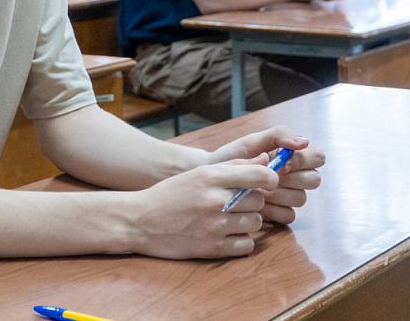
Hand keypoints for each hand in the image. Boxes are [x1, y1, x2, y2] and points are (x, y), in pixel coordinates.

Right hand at [125, 160, 273, 258]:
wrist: (140, 221)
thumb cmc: (170, 194)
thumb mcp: (198, 174)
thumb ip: (232, 167)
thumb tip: (266, 161)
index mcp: (210, 176)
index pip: (259, 175)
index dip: (270, 178)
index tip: (268, 182)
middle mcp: (214, 200)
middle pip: (259, 201)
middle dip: (252, 202)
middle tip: (237, 203)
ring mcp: (214, 226)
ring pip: (255, 223)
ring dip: (247, 222)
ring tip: (229, 219)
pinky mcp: (212, 249)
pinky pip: (247, 245)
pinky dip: (241, 241)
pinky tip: (227, 235)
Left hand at [205, 127, 325, 224]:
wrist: (211, 180)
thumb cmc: (232, 158)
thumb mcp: (252, 141)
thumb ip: (278, 135)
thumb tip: (304, 141)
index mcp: (293, 157)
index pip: (317, 157)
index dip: (304, 160)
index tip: (282, 161)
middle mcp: (295, 177)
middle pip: (313, 180)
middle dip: (292, 178)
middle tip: (270, 176)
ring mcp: (288, 196)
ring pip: (301, 198)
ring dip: (279, 194)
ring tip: (257, 189)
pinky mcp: (278, 213)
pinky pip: (288, 215)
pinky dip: (273, 210)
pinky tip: (257, 203)